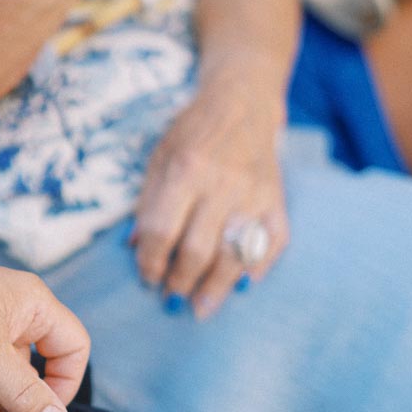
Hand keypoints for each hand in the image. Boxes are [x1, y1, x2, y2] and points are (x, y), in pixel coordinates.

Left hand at [131, 87, 288, 318]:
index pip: (162, 232)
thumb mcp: (158, 159)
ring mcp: (253, 194)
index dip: (151, 262)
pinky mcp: (277, 200)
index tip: (148, 277)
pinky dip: (258, 269)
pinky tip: (242, 285)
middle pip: (197, 251)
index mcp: (185, 170)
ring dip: (216, 289)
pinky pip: (273, 244)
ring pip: (235, 256)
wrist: (242, 102)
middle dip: (180, 282)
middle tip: (171, 298)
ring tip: (201, 309)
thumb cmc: (192, 133)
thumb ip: (146, 203)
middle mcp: (222, 184)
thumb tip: (135, 248)